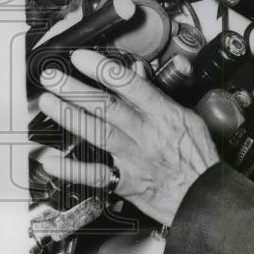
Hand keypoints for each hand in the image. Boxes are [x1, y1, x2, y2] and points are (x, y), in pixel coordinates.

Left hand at [35, 50, 219, 226]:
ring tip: (49, 103)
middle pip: (107, 106)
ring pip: (98, 132)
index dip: (103, 69)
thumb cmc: (197, 157)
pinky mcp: (126, 181)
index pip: (131, 85)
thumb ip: (159, 97)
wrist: (204, 194)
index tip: (82, 58)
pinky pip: (95, 174)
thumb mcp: (187, 118)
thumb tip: (138, 75)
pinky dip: (71, 168)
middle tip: (53, 77)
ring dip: (69, 117)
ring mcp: (135, 157)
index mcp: (164, 115)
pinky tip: (51, 159)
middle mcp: (147, 134)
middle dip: (76, 89)